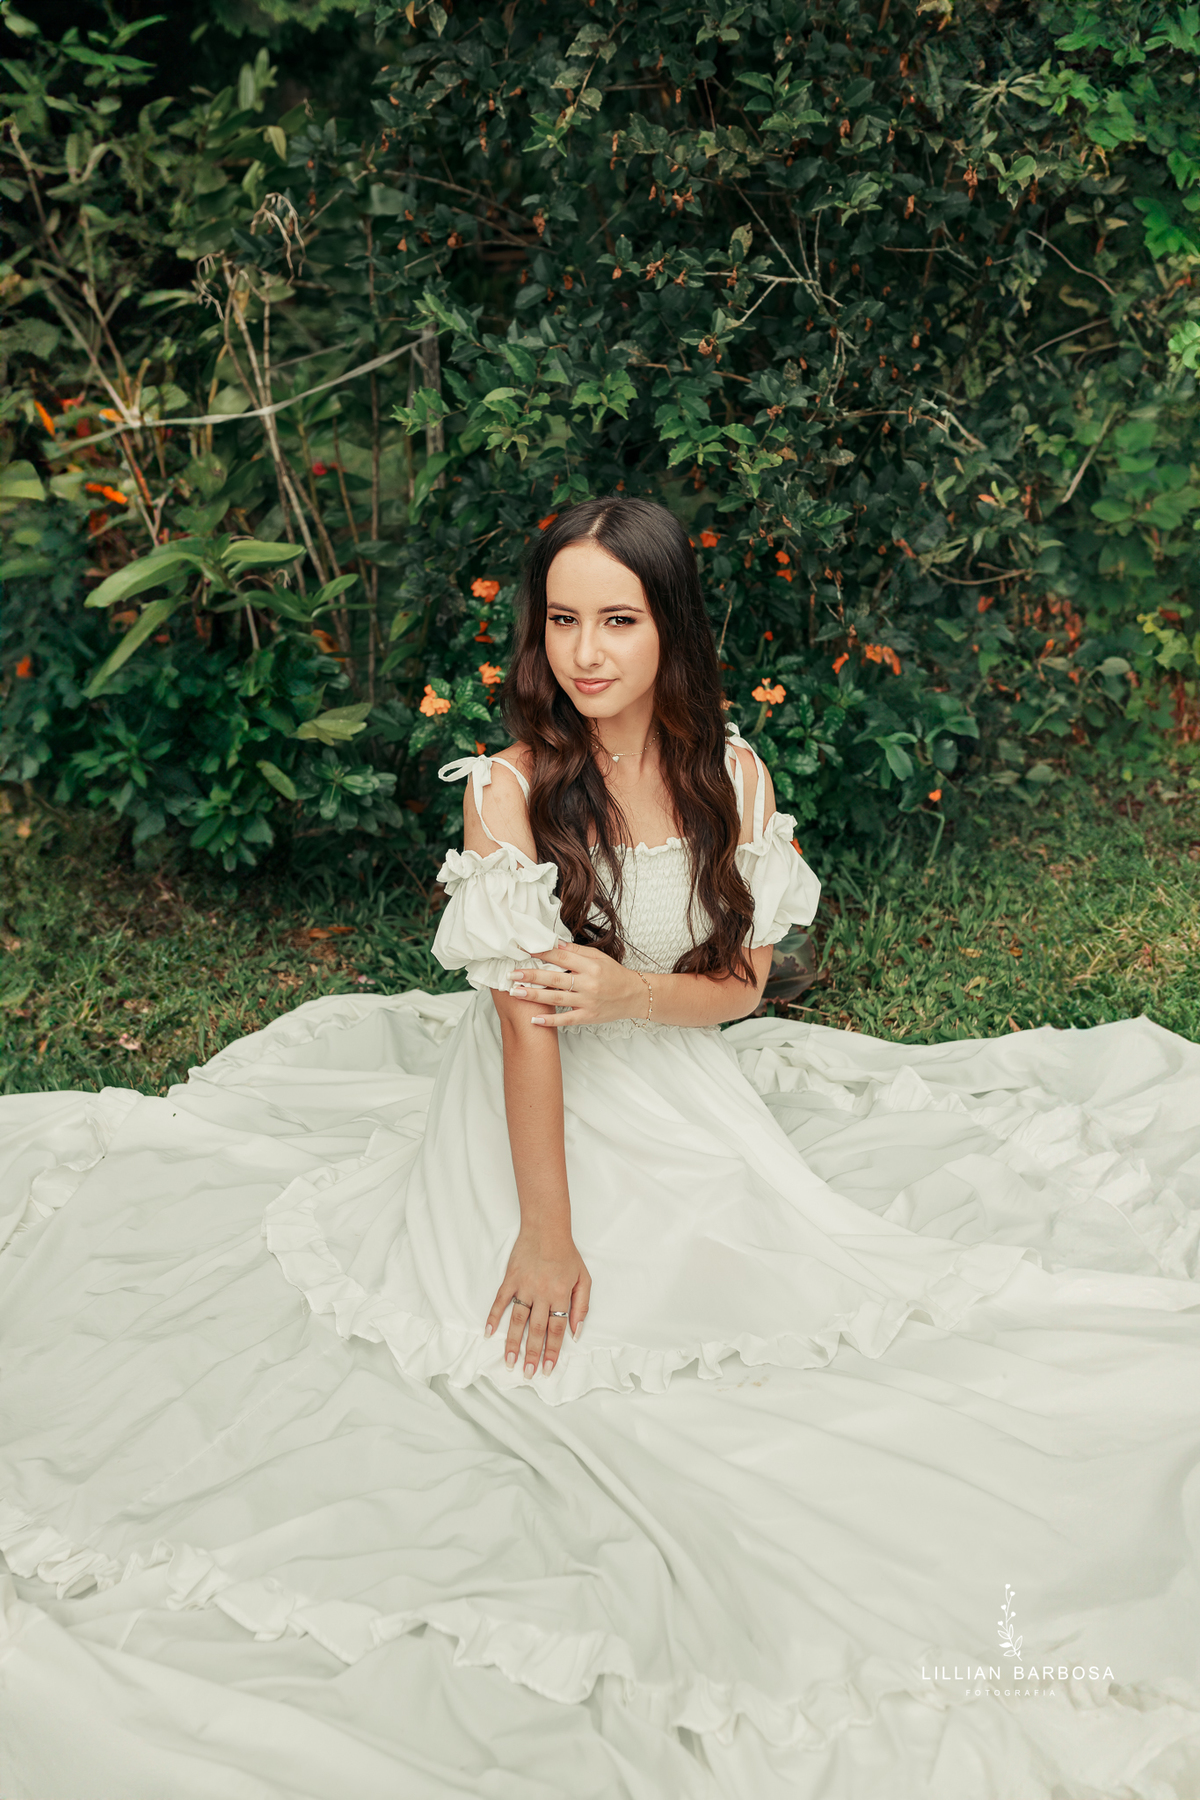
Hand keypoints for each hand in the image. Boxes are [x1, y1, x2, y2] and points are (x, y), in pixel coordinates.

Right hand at [485, 1226, 590, 1376]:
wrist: (546, 1228)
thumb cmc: (567, 1254)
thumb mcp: (583, 1279)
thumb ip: (581, 1306)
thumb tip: (576, 1333)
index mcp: (560, 1295)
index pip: (557, 1329)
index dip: (553, 1351)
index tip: (548, 1369)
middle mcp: (541, 1293)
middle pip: (537, 1329)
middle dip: (532, 1354)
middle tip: (527, 1373)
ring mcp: (524, 1286)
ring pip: (517, 1320)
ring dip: (513, 1342)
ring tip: (509, 1362)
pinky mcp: (510, 1279)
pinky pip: (500, 1301)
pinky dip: (493, 1316)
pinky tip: (488, 1332)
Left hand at [508, 942, 650, 1028]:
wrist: (634, 996)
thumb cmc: (615, 975)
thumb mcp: (599, 958)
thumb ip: (577, 952)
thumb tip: (555, 943)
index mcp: (590, 966)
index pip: (561, 956)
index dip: (541, 953)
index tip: (524, 950)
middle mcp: (588, 983)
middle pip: (554, 978)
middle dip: (531, 975)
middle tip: (512, 973)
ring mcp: (587, 1001)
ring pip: (556, 998)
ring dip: (534, 996)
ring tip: (515, 992)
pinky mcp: (588, 1016)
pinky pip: (566, 1019)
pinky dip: (550, 1020)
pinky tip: (534, 1019)